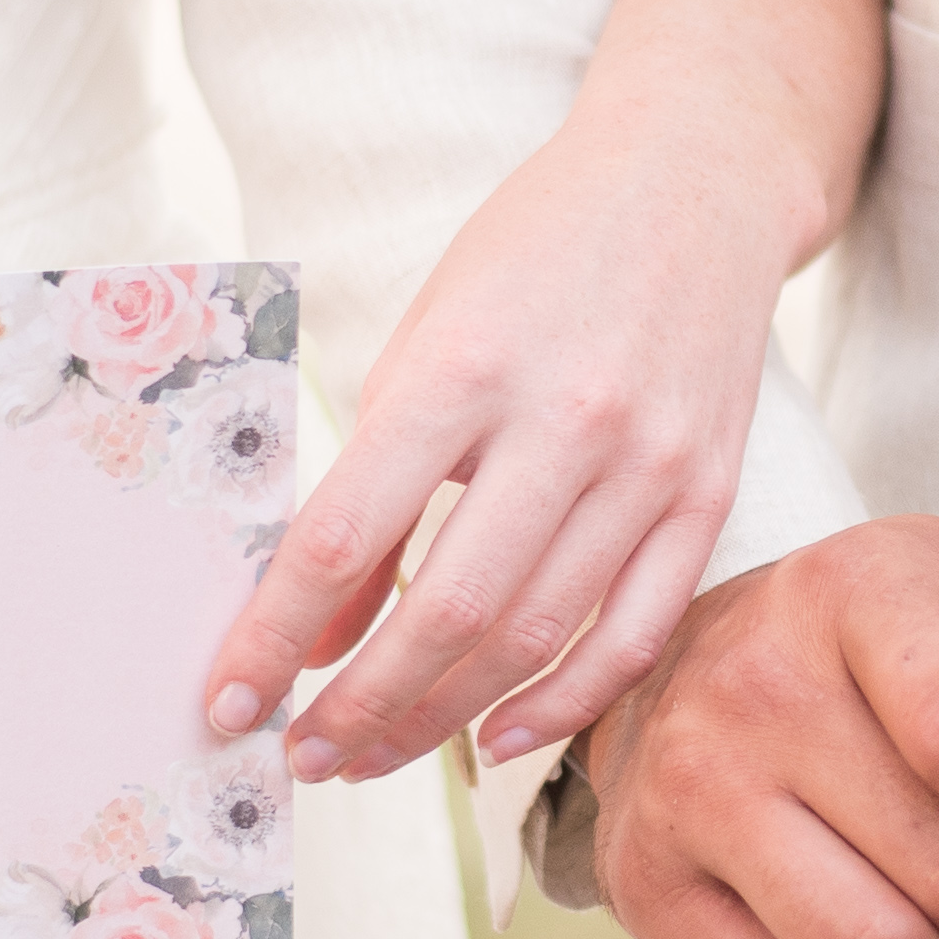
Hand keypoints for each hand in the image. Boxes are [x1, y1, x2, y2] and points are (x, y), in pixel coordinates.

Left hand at [200, 79, 823, 781]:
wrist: (694, 180)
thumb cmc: (536, 253)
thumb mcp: (424, 338)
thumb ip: (373, 483)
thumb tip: (313, 630)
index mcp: (467, 365)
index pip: (347, 536)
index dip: (275, 634)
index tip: (229, 701)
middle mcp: (567, 420)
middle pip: (446, 611)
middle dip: (360, 705)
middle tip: (303, 757)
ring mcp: (649, 465)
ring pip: (535, 637)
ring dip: (441, 719)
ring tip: (374, 755)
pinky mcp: (709, 494)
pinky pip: (633, 633)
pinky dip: (563, 704)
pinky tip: (498, 738)